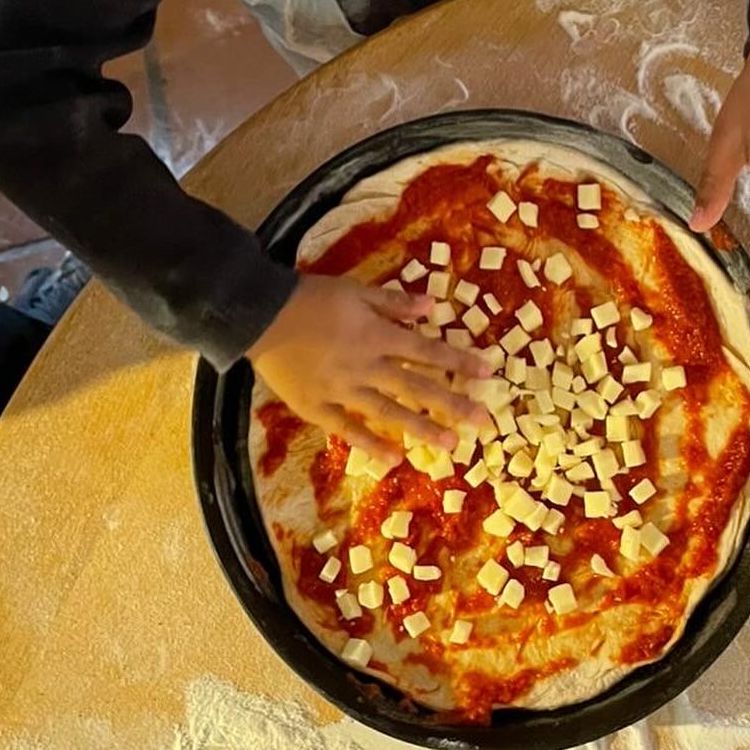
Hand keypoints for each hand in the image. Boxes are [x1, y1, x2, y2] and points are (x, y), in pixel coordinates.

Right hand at [249, 274, 495, 461]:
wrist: (261, 315)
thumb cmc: (310, 297)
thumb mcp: (355, 290)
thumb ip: (393, 302)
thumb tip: (432, 308)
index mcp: (377, 335)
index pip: (427, 350)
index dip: (459, 361)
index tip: (488, 373)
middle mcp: (366, 367)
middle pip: (417, 387)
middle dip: (453, 404)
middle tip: (484, 422)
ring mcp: (343, 391)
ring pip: (389, 413)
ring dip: (422, 429)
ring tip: (452, 445)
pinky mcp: (318, 408)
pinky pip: (348, 430)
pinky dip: (371, 445)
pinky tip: (393, 459)